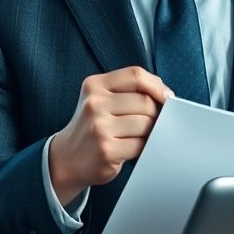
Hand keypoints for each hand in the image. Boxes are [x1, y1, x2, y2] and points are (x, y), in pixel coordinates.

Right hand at [47, 66, 171, 204]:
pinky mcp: (106, 150)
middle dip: (156, 113)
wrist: (67, 158)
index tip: (166, 97)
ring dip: (150, 132)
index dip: (157, 86)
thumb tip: (166, 95)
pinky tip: (133, 148)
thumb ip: (127, 91)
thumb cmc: (93, 127)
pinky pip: (140, 145)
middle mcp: (94, 104)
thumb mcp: (100, 99)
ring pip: (145, 124)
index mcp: (94, 85)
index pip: (135, 75)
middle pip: (144, 102)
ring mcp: (99, 127)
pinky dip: (143, 148)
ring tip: (139, 136)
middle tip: (152, 122)